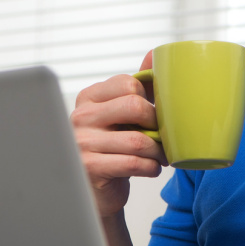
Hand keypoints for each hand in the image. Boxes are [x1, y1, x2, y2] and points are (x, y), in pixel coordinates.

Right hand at [70, 52, 167, 216]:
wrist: (97, 191)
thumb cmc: (113, 148)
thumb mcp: (121, 115)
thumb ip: (136, 87)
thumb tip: (155, 54)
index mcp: (89, 97)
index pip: (129, 83)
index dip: (150, 99)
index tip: (152, 116)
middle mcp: (81, 116)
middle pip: (135, 106)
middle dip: (157, 124)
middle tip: (163, 137)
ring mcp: (81, 143)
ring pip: (138, 140)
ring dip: (158, 152)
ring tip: (160, 156)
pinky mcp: (89, 168)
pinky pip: (133, 163)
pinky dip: (151, 168)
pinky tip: (150, 169)